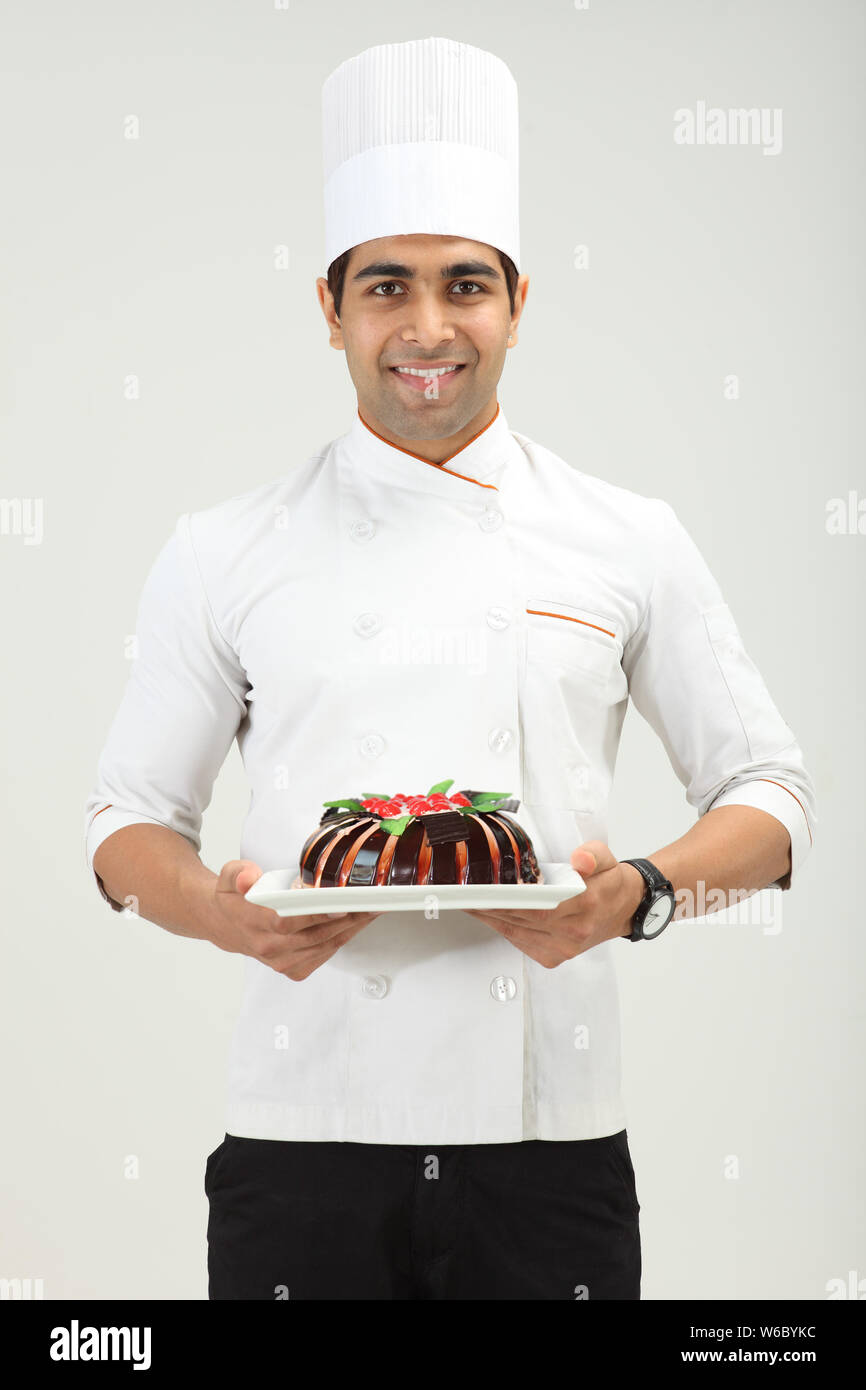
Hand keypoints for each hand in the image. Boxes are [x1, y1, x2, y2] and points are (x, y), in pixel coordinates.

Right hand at [197, 859, 379, 981]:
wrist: (225, 925)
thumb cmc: (234, 898)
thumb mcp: (230, 876)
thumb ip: (239, 873)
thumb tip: (249, 878)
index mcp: (253, 923)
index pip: (287, 923)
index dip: (315, 915)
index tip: (339, 904)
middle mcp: (268, 947)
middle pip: (314, 936)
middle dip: (346, 919)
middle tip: (369, 903)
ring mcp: (281, 961)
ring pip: (323, 946)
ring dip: (350, 929)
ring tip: (371, 910)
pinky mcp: (293, 968)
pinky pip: (324, 954)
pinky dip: (343, 939)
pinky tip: (356, 924)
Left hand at [463, 841, 646, 967]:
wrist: (625, 908)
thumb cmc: (610, 882)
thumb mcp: (605, 857)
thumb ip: (592, 855)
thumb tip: (580, 860)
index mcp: (587, 904)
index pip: (540, 905)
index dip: (508, 901)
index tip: (484, 892)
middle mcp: (574, 930)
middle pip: (522, 919)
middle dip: (490, 906)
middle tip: (464, 891)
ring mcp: (564, 947)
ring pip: (517, 932)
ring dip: (490, 917)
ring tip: (469, 900)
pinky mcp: (554, 956)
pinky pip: (520, 942)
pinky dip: (502, 928)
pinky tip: (488, 914)